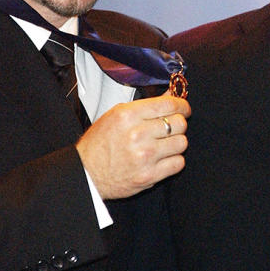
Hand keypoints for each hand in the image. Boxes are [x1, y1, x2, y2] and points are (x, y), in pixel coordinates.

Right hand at [76, 93, 190, 198]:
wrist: (86, 173)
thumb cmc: (99, 144)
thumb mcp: (117, 115)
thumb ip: (147, 105)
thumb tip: (171, 95)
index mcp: (128, 116)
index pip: (169, 104)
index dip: (182, 105)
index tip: (184, 108)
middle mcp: (138, 134)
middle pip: (179, 123)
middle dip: (179, 123)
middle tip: (172, 126)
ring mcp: (145, 156)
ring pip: (181, 143)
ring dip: (176, 142)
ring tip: (166, 143)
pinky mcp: (149, 175)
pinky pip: (178, 163)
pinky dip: (174, 160)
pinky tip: (164, 158)